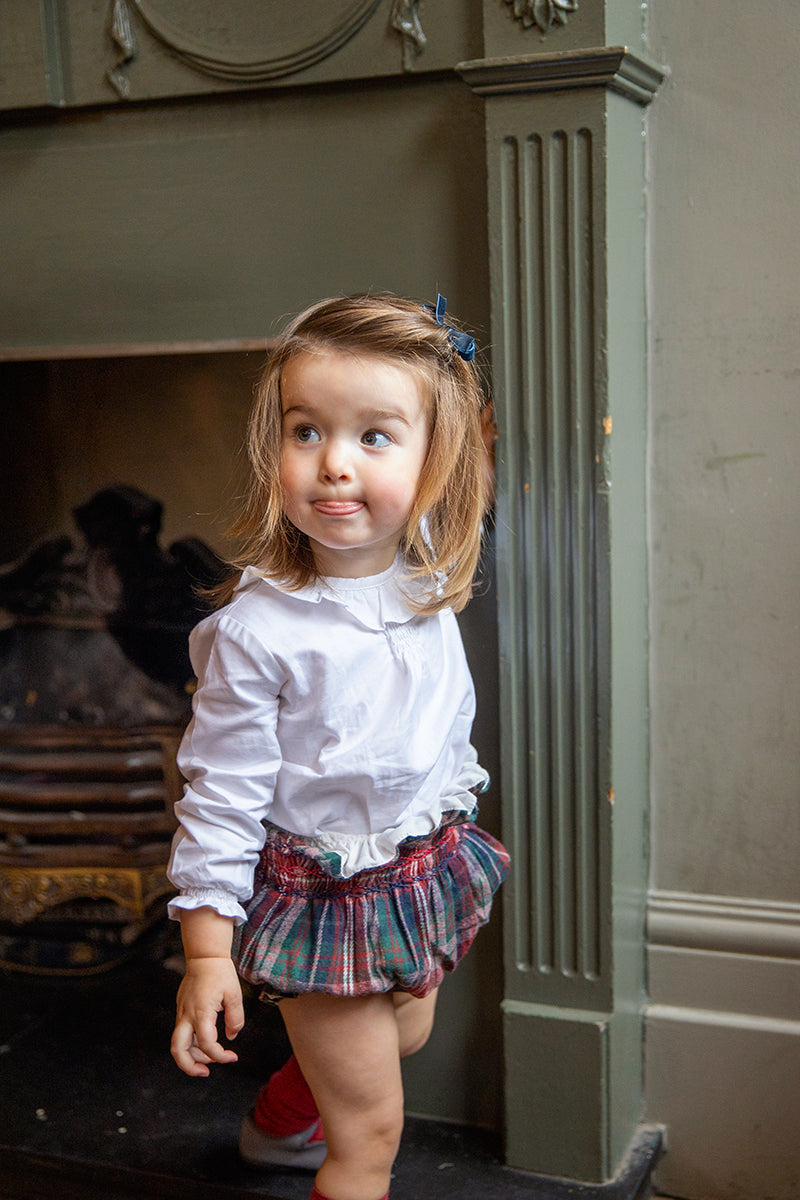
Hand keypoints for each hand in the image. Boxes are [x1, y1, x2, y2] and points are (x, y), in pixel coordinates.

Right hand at [170, 956, 244, 1076]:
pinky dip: (191, 1043)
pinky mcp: (181, 1009)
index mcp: (200, 1012)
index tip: (232, 1057)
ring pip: (178, 1043)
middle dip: (189, 1067)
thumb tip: (231, 1037)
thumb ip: (235, 1019)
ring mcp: (181, 1012)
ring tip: (211, 1059)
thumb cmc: (220, 973)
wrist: (204, 955)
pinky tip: (206, 1043)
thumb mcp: (235, 995)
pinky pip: (182, 1032)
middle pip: (177, 1050)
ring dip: (192, 1056)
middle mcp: (186, 1015)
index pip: (206, 1044)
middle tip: (206, 1073)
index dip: (219, 1056)